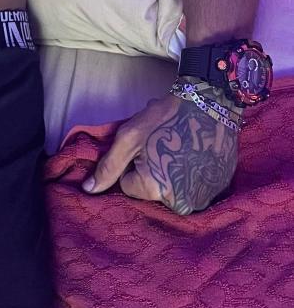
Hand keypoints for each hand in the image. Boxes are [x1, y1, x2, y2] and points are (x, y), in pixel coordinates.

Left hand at [81, 91, 239, 215]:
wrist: (208, 103)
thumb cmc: (164, 119)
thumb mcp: (129, 138)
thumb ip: (108, 166)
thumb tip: (88, 190)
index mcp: (155, 190)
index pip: (129, 185)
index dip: (133, 163)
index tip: (145, 146)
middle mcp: (181, 203)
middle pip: (152, 190)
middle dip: (153, 170)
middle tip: (162, 145)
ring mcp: (203, 197)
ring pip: (173, 188)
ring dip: (173, 172)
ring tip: (180, 148)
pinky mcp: (218, 188)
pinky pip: (196, 186)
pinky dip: (193, 172)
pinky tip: (195, 153)